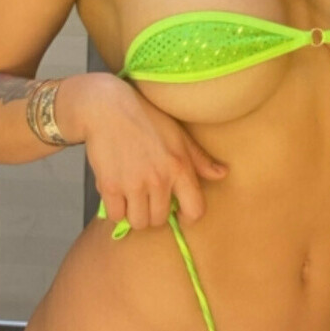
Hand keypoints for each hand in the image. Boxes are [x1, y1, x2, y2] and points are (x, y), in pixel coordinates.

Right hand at [55, 73, 226, 231]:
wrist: (107, 108)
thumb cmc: (146, 119)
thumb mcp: (178, 135)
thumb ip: (199, 160)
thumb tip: (223, 174)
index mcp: (179, 167)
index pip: (195, 210)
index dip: (187, 215)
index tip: (178, 210)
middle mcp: (159, 179)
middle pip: (160, 220)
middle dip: (154, 213)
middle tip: (148, 197)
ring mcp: (134, 184)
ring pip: (139, 222)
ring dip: (135, 213)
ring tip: (132, 197)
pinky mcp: (110, 186)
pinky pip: (116, 216)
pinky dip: (116, 209)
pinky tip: (117, 193)